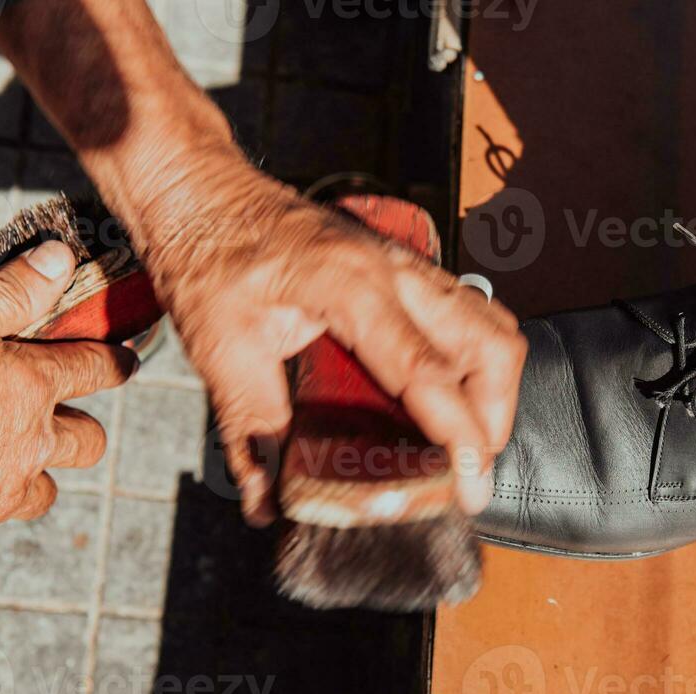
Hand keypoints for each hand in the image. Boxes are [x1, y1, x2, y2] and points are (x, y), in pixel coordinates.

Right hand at [0, 242, 137, 557]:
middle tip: (48, 413)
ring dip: (32, 470)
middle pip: (88, 441)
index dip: (113, 361)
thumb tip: (59, 260)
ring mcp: (0, 493)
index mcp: (29, 386)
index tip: (123, 361)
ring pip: (45, 488)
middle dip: (77, 425)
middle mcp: (29, 445)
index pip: (95, 368)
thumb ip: (6, 292)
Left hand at [143, 162, 526, 524]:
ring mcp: (408, 266)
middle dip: (494, 418)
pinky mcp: (407, 270)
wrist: (201, 191)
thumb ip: (252, 429)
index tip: (470, 488)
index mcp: (352, 288)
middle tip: (469, 470)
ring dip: (494, 389)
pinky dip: (478, 363)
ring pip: (492, 327)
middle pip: (492, 346)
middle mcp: (396, 272)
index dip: (460, 437)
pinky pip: (471, 314)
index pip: (430, 373)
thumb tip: (265, 500)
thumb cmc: (207, 254)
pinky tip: (449, 397)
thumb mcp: (220, 349)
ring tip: (466, 440)